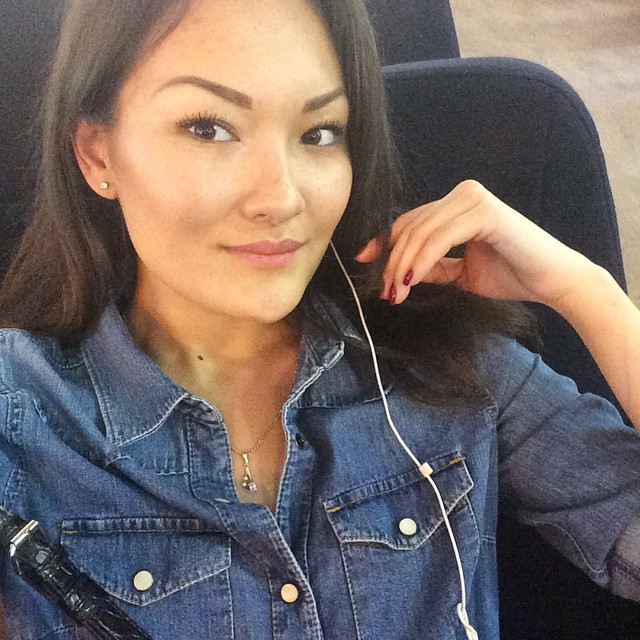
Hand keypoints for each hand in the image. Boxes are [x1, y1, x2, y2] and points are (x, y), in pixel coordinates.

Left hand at [355, 180, 592, 309]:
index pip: (410, 221)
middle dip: (391, 262)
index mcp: (457, 203)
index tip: (364, 262)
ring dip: (402, 266)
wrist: (552, 282)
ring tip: (396, 293)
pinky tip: (411, 281)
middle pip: (410, 227)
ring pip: (421, 233)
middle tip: (385, 292)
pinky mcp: (485, 212)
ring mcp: (474, 199)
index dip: (384, 242)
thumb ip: (432, 266)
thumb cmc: (511, 275)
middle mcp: (463, 194)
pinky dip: (421, 260)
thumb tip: (399, 272)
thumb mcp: (460, 273)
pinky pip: (440, 238)